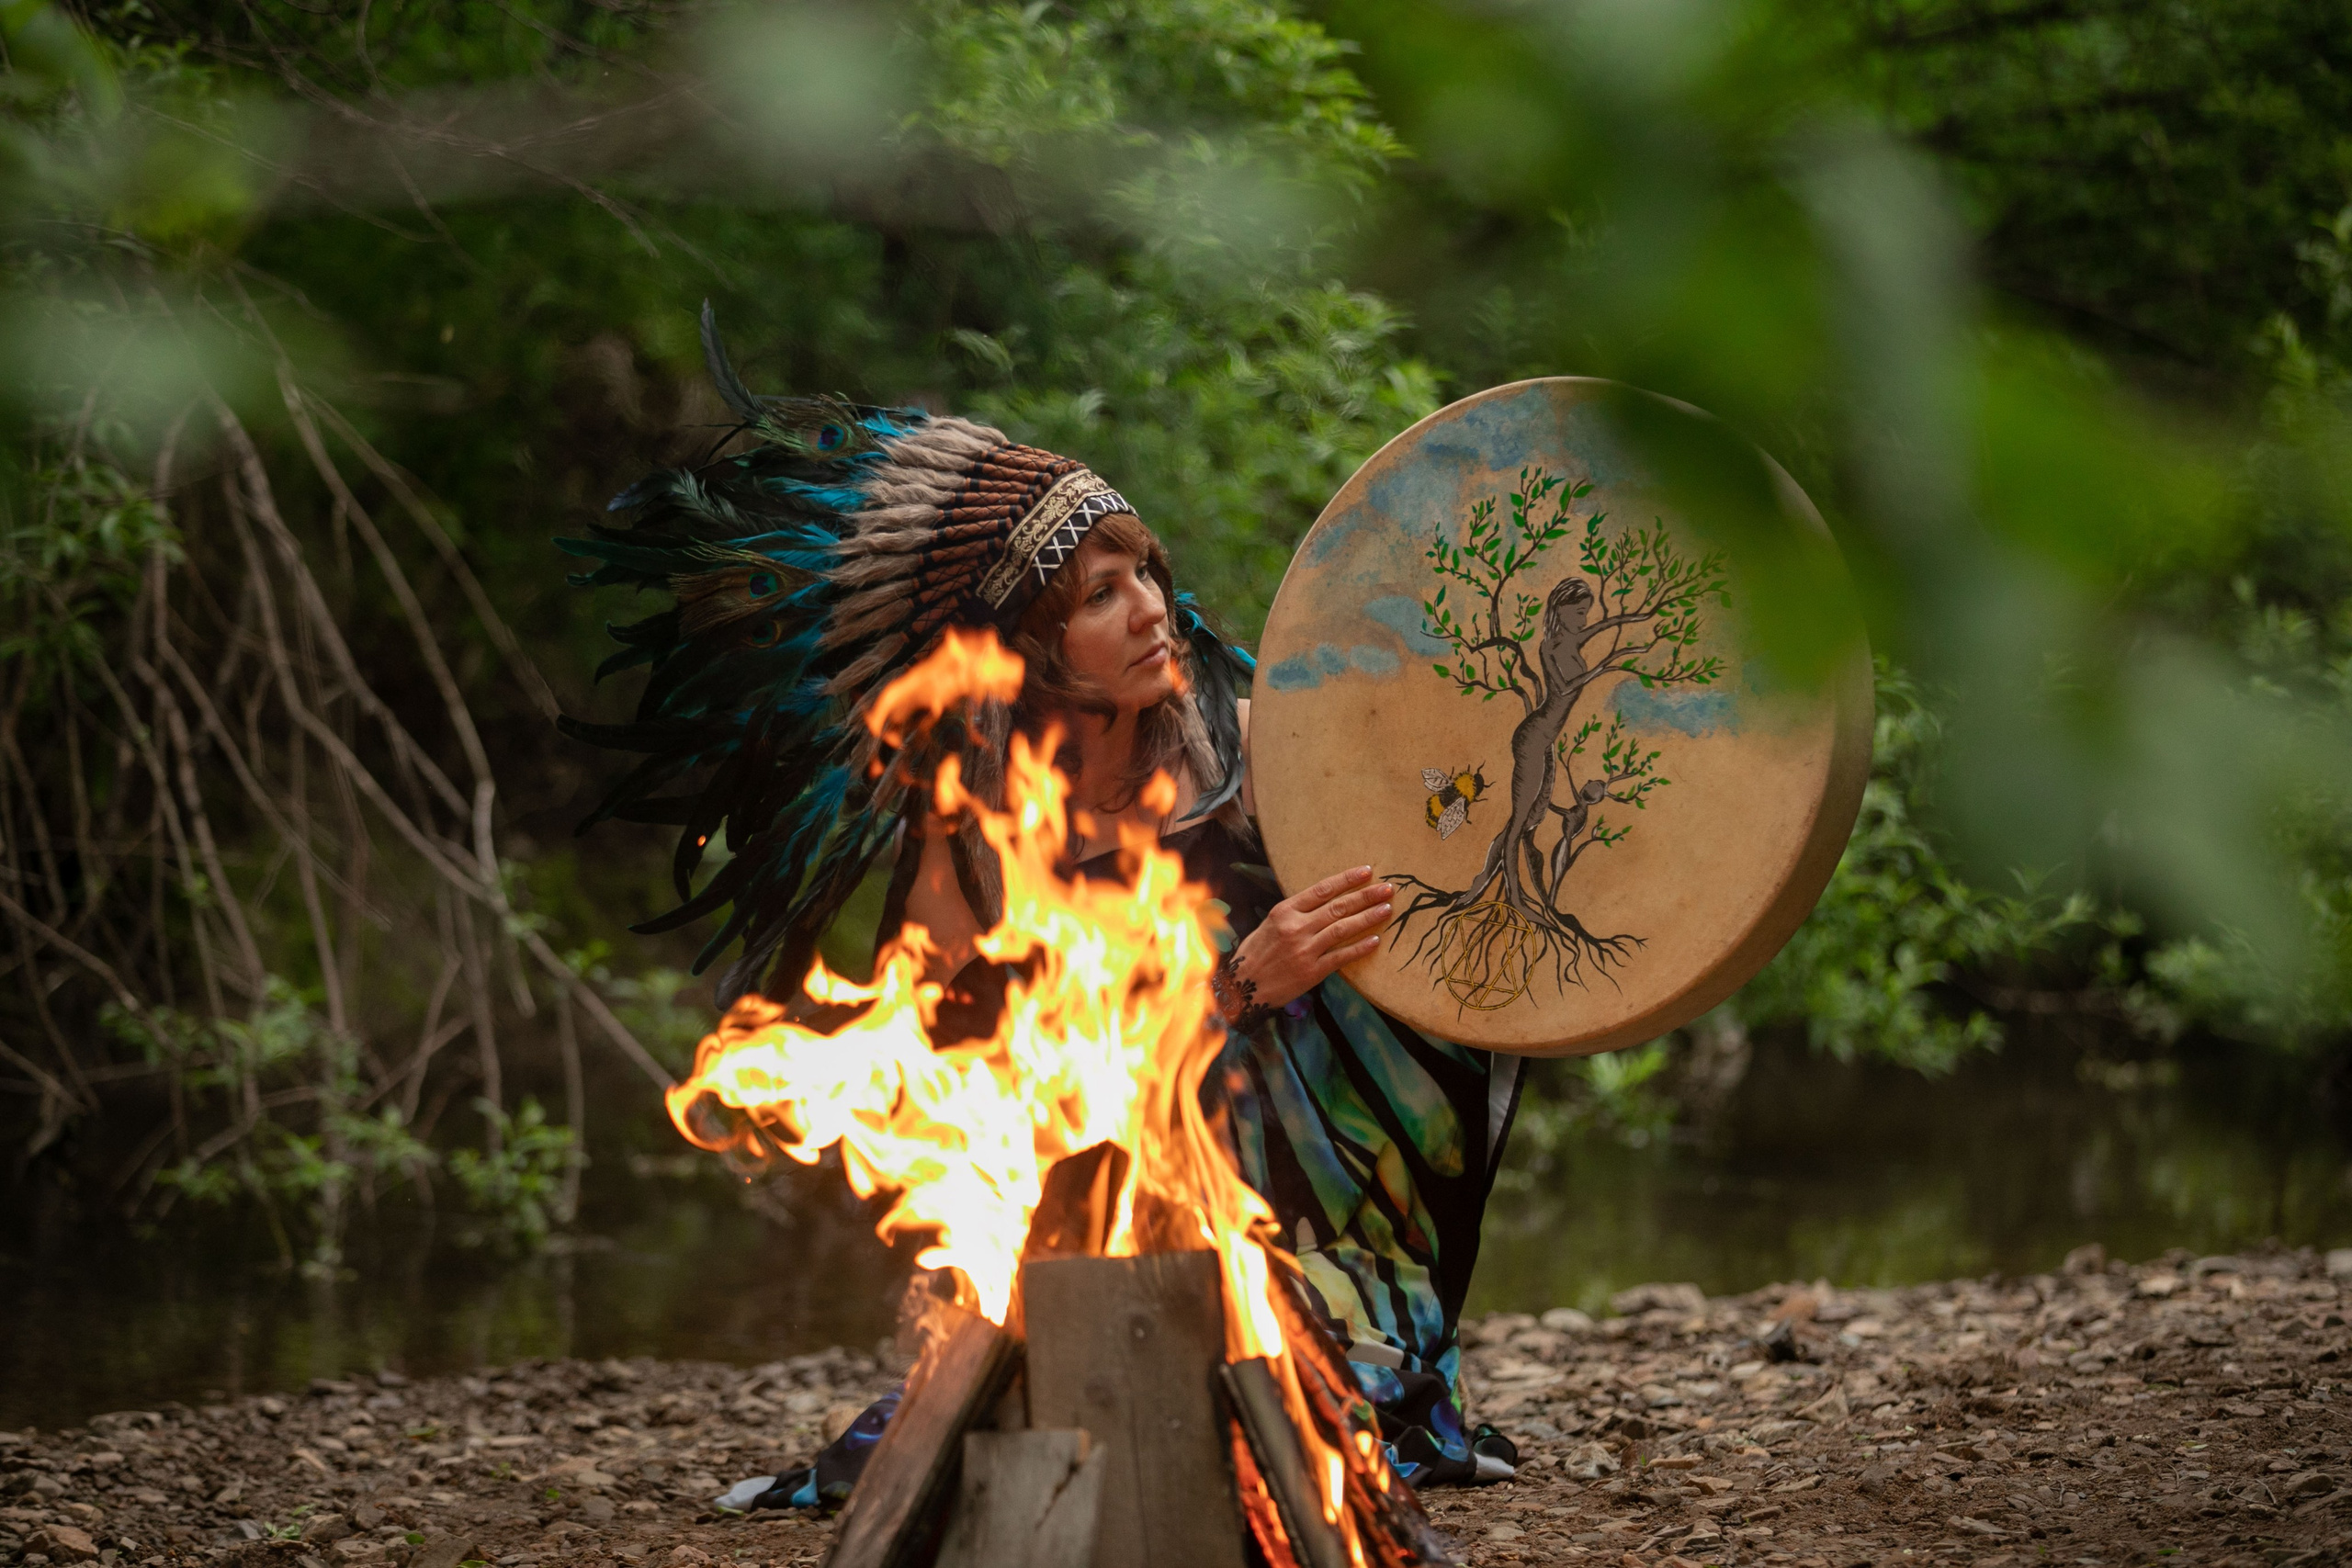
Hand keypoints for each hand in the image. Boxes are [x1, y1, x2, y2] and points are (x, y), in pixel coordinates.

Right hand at [1220, 865, 1393, 1019]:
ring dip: (1368, 918)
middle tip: (1388, 889)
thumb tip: (1324, 900)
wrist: (1243, 987)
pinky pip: (1341, 956)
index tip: (1367, 872)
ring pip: (1343, 928)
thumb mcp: (1270, 923)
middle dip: (1366, 896)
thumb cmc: (1256, 953)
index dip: (1347, 879)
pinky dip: (1359, 948)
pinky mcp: (1312, 971)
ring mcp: (1305, 949)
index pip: (1322, 889)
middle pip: (1338, 907)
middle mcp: (1296, 927)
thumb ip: (1296, 912)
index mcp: (1285, 911)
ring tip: (1387, 909)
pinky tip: (1375, 941)